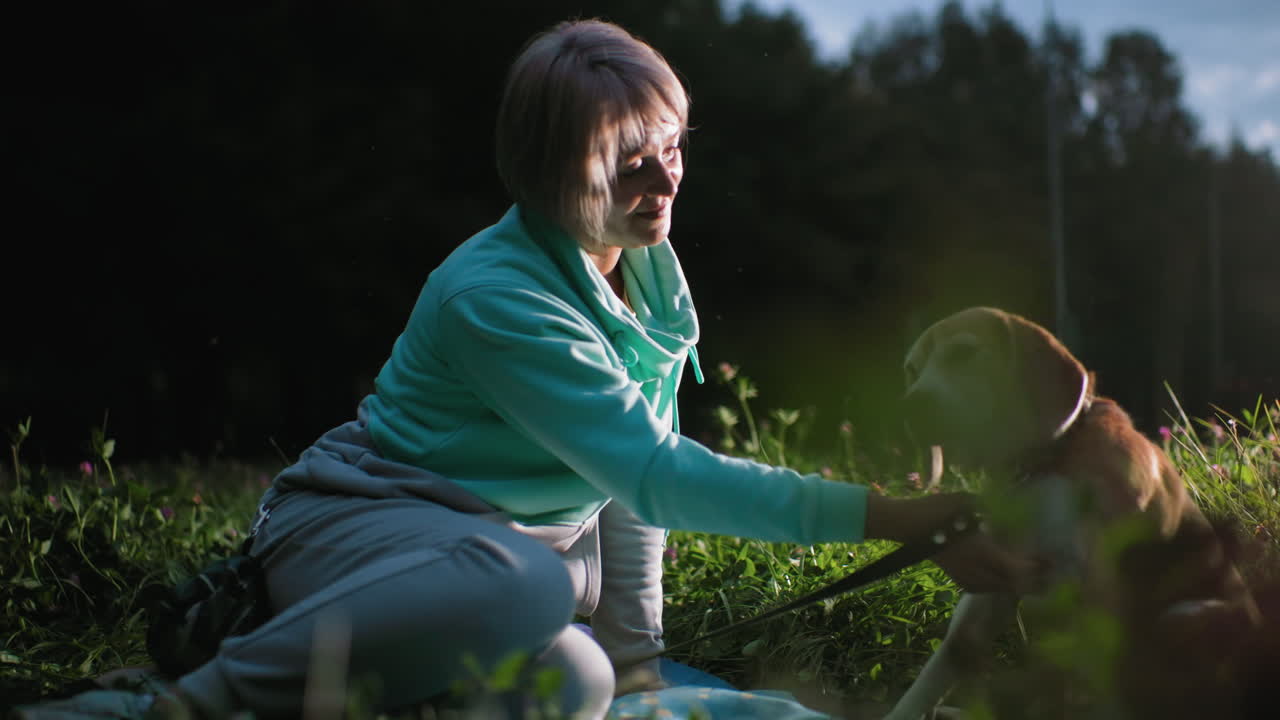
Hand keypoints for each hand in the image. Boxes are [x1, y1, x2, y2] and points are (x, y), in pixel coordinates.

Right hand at [864, 492, 1041, 593]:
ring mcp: (965, 577)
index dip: (1037, 569)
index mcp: (982, 551)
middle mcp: (976, 570)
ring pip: (999, 589)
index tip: (1051, 561)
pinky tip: (1001, 575)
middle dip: (1033, 580)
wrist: (908, 525)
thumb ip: (993, 508)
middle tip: (1047, 569)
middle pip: (1012, 585)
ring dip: (1016, 583)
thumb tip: (1014, 507)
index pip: (1017, 570)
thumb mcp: (969, 503)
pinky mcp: (957, 578)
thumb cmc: (937, 509)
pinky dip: (998, 585)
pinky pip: (985, 588)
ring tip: (1028, 572)